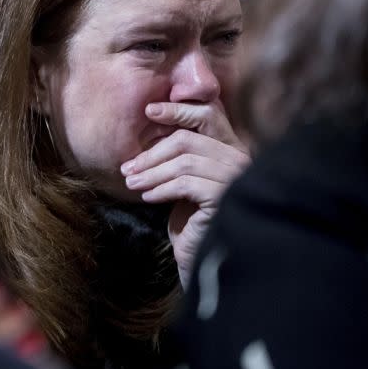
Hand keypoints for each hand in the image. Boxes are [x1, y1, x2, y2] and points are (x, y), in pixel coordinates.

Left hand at [121, 102, 249, 286]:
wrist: (202, 257)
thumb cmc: (189, 218)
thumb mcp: (182, 180)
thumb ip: (175, 156)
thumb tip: (146, 128)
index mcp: (231, 149)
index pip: (205, 118)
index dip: (177, 111)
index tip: (149, 112)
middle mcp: (240, 160)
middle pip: (188, 140)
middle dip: (152, 153)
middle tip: (127, 168)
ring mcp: (236, 179)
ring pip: (185, 163)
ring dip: (151, 173)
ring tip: (132, 183)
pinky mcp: (226, 198)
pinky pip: (186, 184)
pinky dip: (162, 189)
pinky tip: (148, 197)